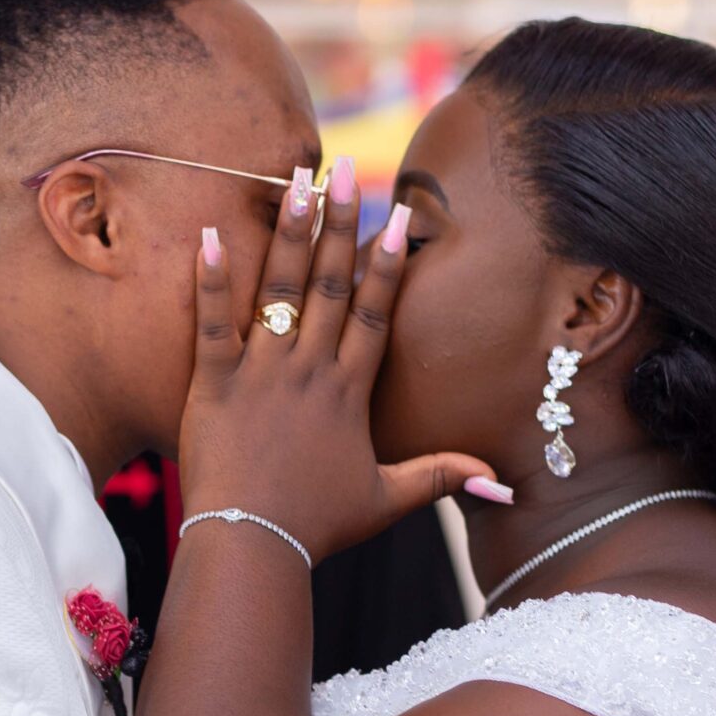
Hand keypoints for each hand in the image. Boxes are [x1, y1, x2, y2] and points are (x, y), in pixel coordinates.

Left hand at [180, 159, 502, 561]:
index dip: (387, 264)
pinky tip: (212, 234)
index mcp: (349, 392)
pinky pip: (213, 322)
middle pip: (330, 286)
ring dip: (289, 233)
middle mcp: (309, 371)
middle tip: (345, 170)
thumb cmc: (317, 526)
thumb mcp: (386, 500)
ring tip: (295, 181)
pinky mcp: (213, 384)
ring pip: (279, 290)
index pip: (374, 314)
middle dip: (340, 224)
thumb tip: (504, 484)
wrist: (253, 545)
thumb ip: (441, 477)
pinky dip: (211, 279)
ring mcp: (261, 373)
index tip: (399, 218)